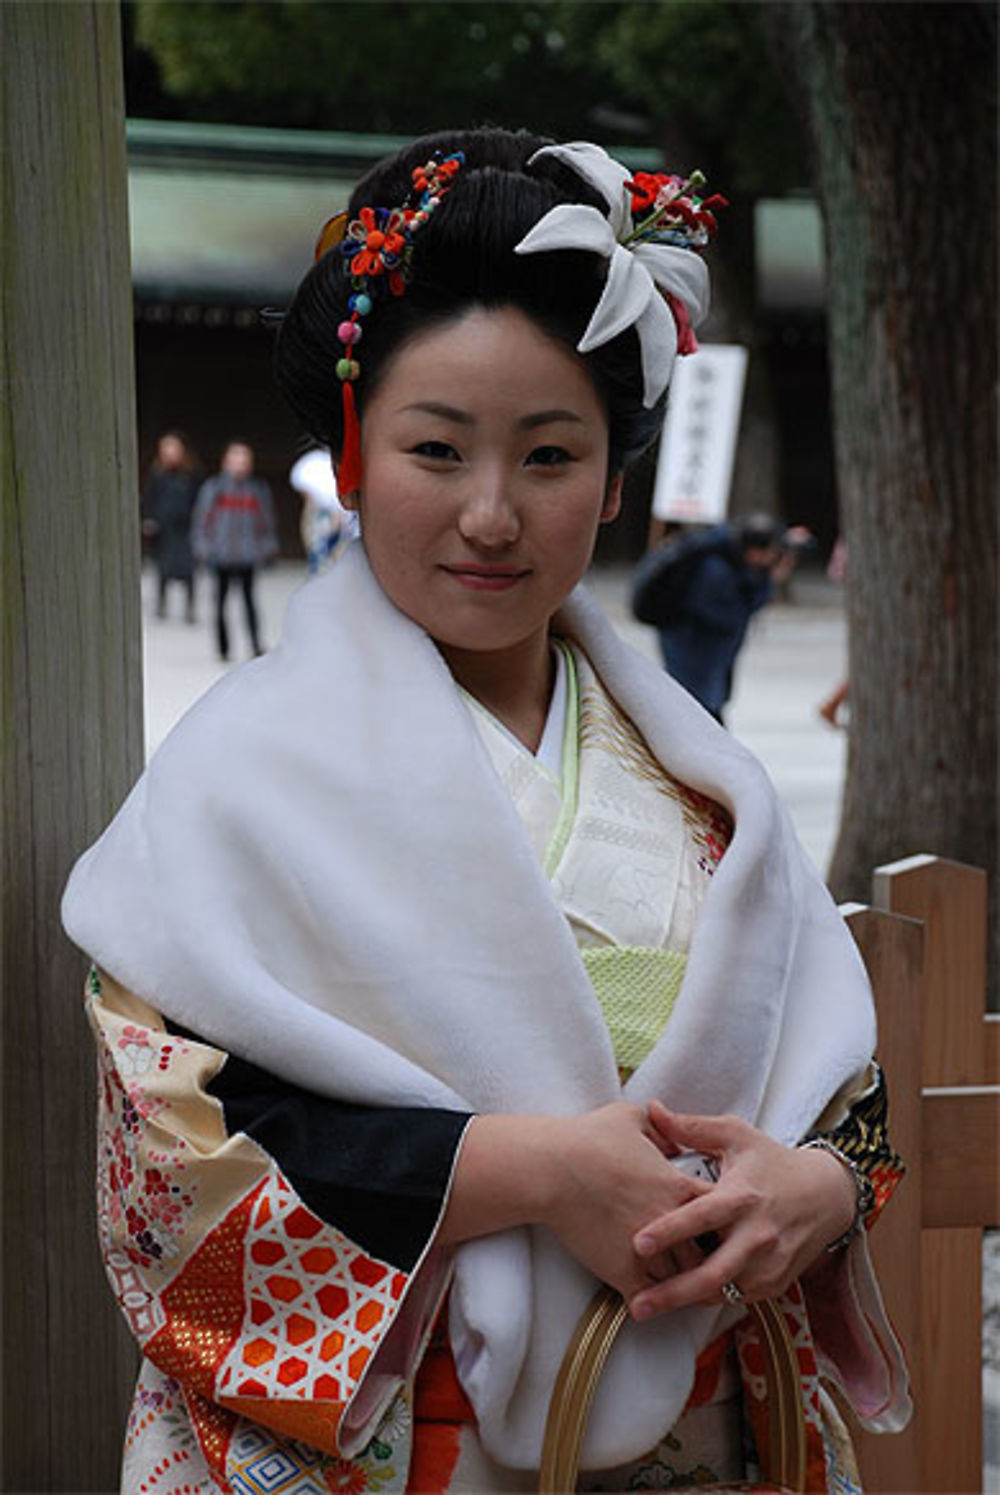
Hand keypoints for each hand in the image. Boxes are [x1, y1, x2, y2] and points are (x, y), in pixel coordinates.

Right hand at [540, 1102, 712, 1301]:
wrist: (552, 1169)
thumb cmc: (589, 1138)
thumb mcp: (631, 1118)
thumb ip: (663, 1128)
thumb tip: (675, 1138)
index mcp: (677, 1186)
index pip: (721, 1209)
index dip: (723, 1214)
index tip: (717, 1216)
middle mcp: (670, 1222)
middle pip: (710, 1251)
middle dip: (709, 1253)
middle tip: (707, 1256)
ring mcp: (648, 1251)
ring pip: (683, 1279)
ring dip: (683, 1279)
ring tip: (684, 1283)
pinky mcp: (622, 1272)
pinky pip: (650, 1298)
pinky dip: (653, 1300)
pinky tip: (651, 1298)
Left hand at [627, 1103, 855, 1319]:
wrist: (826, 1195)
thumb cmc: (772, 1162)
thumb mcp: (736, 1135)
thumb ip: (692, 1127)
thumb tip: (653, 1109)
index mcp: (743, 1196)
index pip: (702, 1217)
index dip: (670, 1231)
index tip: (637, 1243)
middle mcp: (757, 1235)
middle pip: (712, 1273)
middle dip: (672, 1293)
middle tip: (637, 1304)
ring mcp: (769, 1265)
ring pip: (722, 1292)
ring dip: (685, 1301)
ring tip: (647, 1305)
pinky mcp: (774, 1284)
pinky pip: (735, 1298)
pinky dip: (708, 1299)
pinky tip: (680, 1299)